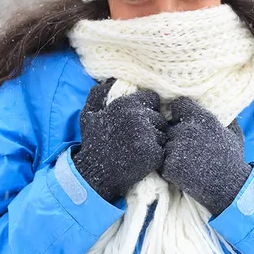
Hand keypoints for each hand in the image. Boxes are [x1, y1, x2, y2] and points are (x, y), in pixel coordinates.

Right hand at [73, 78, 167, 202]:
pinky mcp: (154, 154)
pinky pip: (164, 149)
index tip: (140, 120)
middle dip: (152, 126)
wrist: (94, 173)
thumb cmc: (93, 142)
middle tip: (137, 138)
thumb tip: (111, 80)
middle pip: (159, 117)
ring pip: (163, 133)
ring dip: (155, 140)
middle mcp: (139, 116)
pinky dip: (156, 155)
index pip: (152, 99)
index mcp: (126, 104)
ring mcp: (148, 135)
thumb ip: (98, 93)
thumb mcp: (89, 114)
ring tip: (138, 149)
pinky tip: (141, 159)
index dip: (148, 108)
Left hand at [160, 97, 251, 215]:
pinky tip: (182, 173)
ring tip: (186, 163)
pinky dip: (168, 168)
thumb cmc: (233, 161)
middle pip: (169, 127)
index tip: (181, 120)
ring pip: (164, 144)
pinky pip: (161, 162)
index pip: (179, 104)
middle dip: (174, 136)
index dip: (179, 112)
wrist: (229, 189)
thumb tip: (217, 106)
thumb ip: (224, 117)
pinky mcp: (169, 166)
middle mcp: (188, 130)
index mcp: (203, 119)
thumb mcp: (234, 134)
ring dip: (170, 152)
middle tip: (186, 148)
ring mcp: (177, 148)